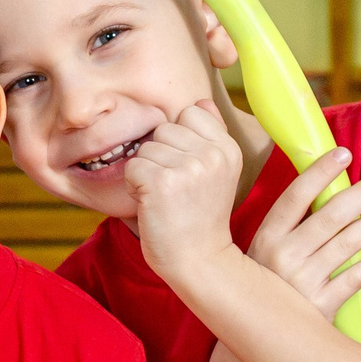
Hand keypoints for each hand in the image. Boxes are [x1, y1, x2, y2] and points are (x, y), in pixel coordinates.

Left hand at [125, 100, 248, 279]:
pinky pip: (132, 167)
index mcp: (228, 148)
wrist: (198, 260)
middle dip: (160, 156)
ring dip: (146, 173)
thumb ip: (210, 134)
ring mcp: (188, 167)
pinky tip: (151, 205)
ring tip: (164, 198)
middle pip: (164, 128)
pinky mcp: (161, 182)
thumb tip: (199, 101)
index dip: (179, 140)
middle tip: (174, 189)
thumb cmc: (200, 217)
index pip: (191, 112)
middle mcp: (212, 154)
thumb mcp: (218, 173)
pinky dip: (133, 187)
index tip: (187, 170)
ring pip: (146, 148)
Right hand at [246, 147, 360, 320]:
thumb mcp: (263, 252)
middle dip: (357, 196)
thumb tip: (320, 182)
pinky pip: (355, 279)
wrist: (262, 334)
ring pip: (346, 245)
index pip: (295, 197)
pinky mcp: (321, 305)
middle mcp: (282, 257)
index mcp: (266, 238)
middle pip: (328, 217)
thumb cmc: (268, 282)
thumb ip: (287, 224)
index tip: (344, 153)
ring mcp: (302, 282)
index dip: (320, 173)